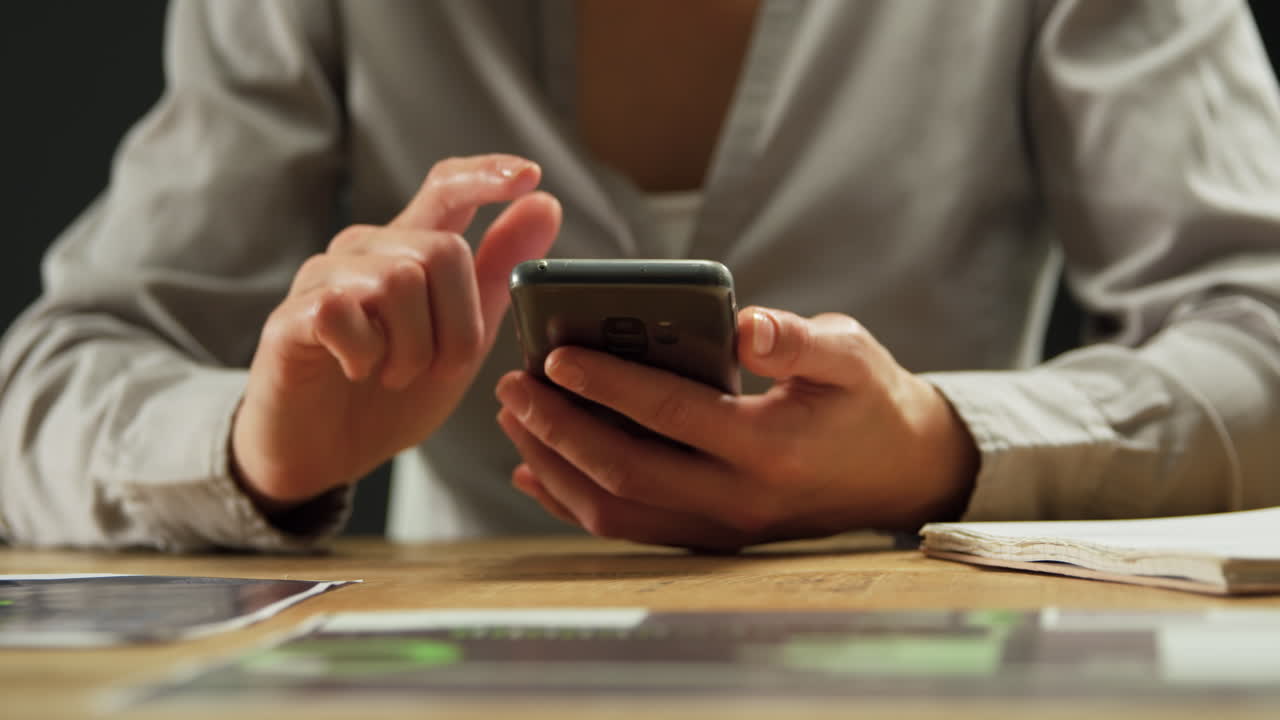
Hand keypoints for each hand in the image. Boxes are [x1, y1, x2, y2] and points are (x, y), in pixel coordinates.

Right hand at [233, 154, 560, 509]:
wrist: (325, 455)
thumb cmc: (392, 394)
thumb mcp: (464, 336)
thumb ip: (498, 273)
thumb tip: (546, 203)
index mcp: (409, 250)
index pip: (446, 188)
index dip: (487, 175)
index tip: (530, 176)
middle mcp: (365, 250)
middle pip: (441, 250)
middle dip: (459, 326)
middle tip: (436, 370)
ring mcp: (323, 278)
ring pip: (399, 281)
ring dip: (413, 349)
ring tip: (394, 376)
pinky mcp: (291, 315)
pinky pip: (344, 311)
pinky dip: (366, 354)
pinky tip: (358, 371)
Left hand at [495, 307, 977, 550]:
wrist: (902, 473)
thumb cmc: (871, 401)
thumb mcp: (852, 355)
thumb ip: (799, 341)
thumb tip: (747, 325)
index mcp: (771, 448)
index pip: (670, 415)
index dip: (607, 384)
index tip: (554, 354)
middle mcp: (738, 501)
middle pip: (625, 471)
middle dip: (559, 427)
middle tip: (513, 385)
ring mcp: (720, 529)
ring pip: (617, 510)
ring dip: (557, 465)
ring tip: (516, 418)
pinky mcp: (708, 540)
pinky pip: (629, 529)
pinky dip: (575, 503)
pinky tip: (537, 471)